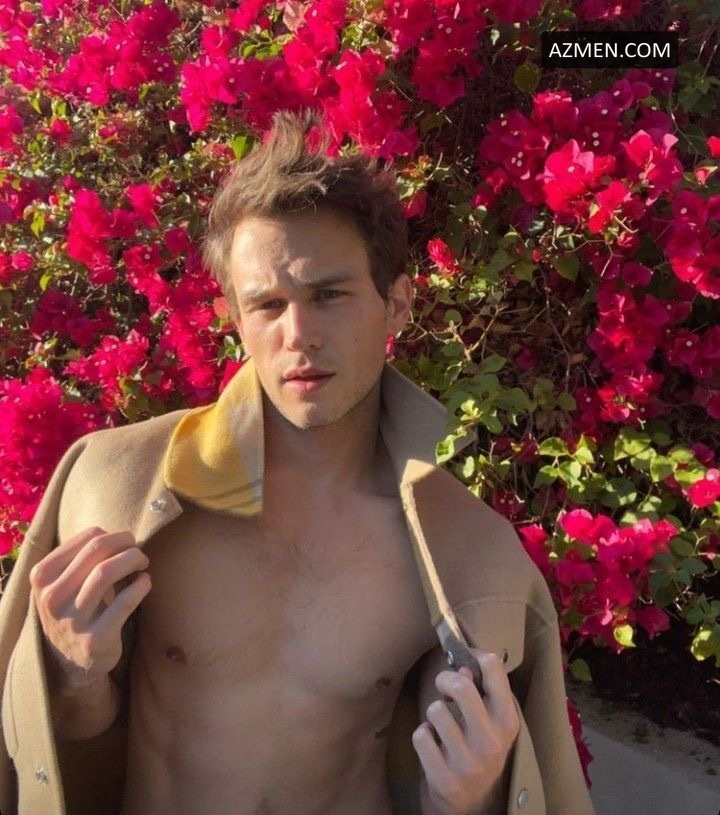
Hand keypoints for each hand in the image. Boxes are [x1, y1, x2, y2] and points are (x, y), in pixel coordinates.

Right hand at [30, 526, 150, 689]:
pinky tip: (145, 582)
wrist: (71, 662)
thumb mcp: (63, 584)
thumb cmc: (74, 610)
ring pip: (106, 572)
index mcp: (43, 577)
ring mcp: (72, 620)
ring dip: (133, 560)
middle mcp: (52, 598)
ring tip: (143, 563)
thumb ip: (81, 558)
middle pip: (97, 549)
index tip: (125, 543)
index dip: (114, 535)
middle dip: (126, 543)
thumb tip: (119, 535)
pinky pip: (125, 602)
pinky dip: (141, 585)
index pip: (87, 538)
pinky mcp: (95, 639)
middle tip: (138, 550)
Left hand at [412, 650, 519, 814]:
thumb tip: (464, 667)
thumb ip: (483, 693)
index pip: (494, 669)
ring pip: (435, 710)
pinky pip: (421, 736)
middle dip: (445, 680)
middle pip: (460, 687)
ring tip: (442, 724)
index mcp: (507, 721)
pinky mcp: (444, 779)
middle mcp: (491, 742)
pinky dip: (423, 736)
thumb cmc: (481, 751)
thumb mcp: (492, 723)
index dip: (475, 654)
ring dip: (434, 713)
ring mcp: (468, 763)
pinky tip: (433, 744)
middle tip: (444, 686)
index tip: (465, 657)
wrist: (475, 806)